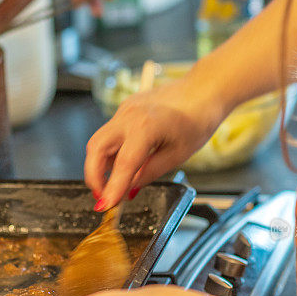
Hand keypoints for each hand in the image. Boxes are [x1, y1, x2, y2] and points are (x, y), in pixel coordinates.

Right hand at [85, 77, 224, 207]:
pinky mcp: (125, 109)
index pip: (123, 164)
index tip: (105, 206)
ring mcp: (124, 110)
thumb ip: (149, 172)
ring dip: (101, 164)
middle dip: (93, 176)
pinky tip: (126, 162)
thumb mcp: (177, 155)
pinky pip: (110, 133)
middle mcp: (129, 116)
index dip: (112, 188)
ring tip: (117, 181)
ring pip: (99, 141)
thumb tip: (129, 188)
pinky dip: (111, 152)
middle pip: (95, 148)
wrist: (203, 90)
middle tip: (102, 195)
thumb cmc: (197, 120)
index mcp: (146, 127)